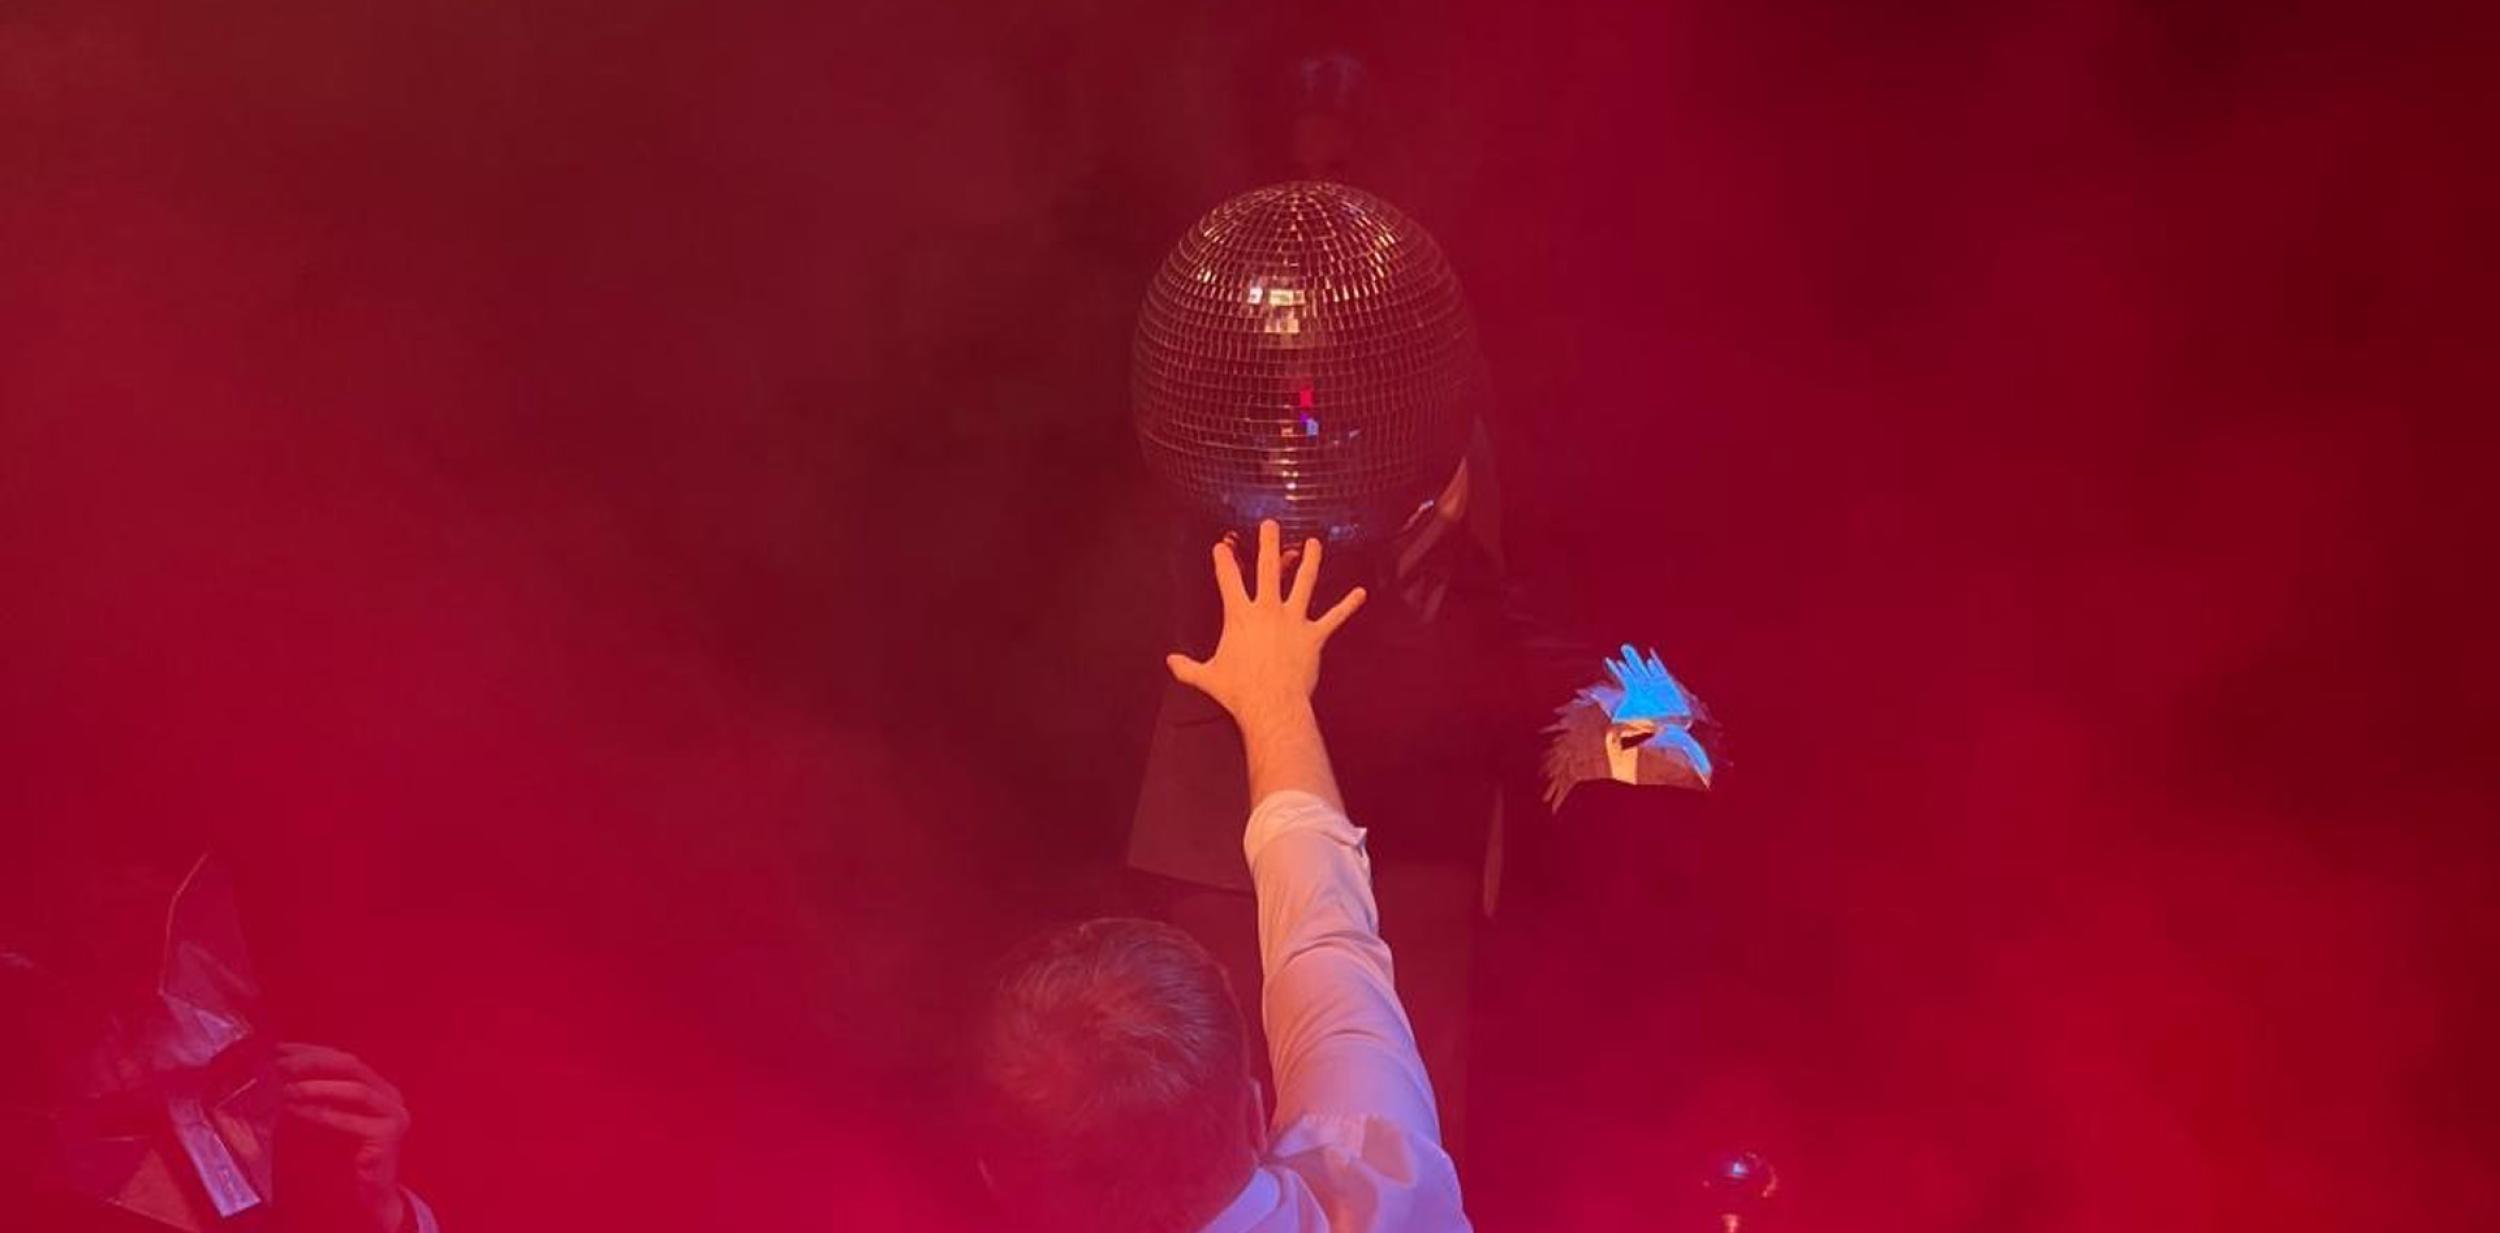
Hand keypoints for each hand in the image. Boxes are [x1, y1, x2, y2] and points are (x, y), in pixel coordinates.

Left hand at [275, 1043, 410, 1232]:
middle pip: (351, 1065)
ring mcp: (395, 1114)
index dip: (311, 1050)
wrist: (368, 1195)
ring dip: (317, 1087)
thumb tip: (276, 1076)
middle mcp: (391, 1095)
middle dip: (313, 1062)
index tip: (278, 1049)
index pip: (343, 1058)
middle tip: (280, 1065)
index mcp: (378, 1086)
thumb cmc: (344, 1157)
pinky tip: (297, 1111)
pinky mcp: (389, 1135)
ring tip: (286, 1089)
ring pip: (355, 1089)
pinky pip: (352, 1120)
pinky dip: (322, 1114)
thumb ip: (315, 1099)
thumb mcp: (327, 1119)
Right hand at [1166, 519, 1365, 729]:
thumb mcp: (1206, 677)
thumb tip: (1170, 662)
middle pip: (1268, 568)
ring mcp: (1293, 620)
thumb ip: (1186, 667)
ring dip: (1310, 561)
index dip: (1224, 560)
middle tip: (1271, 524)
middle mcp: (1267, 610)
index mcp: (1239, 615)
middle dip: (1268, 543)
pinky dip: (1348, 605)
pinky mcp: (1314, 636)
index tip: (1222, 545)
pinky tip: (1361, 594)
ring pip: (1304, 582)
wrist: (1271, 705)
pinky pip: (1334, 617)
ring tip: (1313, 543)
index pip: (1228, 579)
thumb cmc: (1238, 691)